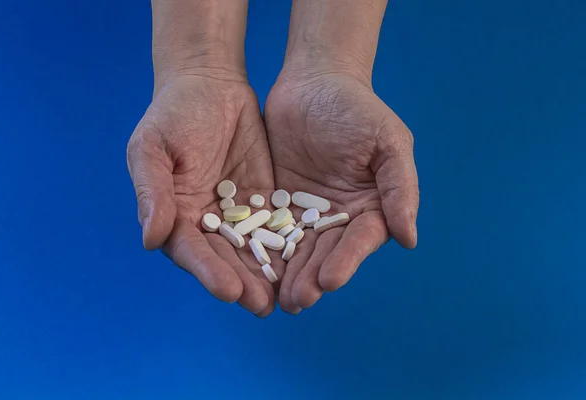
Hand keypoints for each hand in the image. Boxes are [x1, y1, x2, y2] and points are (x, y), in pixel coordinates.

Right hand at [127, 74, 282, 316]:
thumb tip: (151, 239)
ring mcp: (237, 212)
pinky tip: (304, 261)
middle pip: (225, 258)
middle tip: (262, 306)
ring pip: (254, 248)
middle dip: (243, 282)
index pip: (191, 250)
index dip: (208, 270)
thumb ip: (153, 192)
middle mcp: (206, 221)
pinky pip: (277, 223)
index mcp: (174, 215)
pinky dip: (288, 243)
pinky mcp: (265, 198)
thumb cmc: (172, 114)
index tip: (228, 290)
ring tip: (287, 297)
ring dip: (267, 272)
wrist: (210, 85)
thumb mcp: (153, 148)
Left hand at [265, 71, 418, 313]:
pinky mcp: (278, 203)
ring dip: (289, 274)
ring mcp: (307, 212)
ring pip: (298, 249)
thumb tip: (409, 239)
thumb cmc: (358, 108)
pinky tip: (253, 269)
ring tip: (277, 299)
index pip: (360, 240)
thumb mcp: (388, 142)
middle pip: (328, 252)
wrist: (314, 81)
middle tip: (297, 300)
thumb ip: (400, 188)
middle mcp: (339, 216)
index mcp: (371, 206)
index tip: (330, 280)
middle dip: (313, 277)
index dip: (347, 261)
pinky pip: (270, 230)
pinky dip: (264, 250)